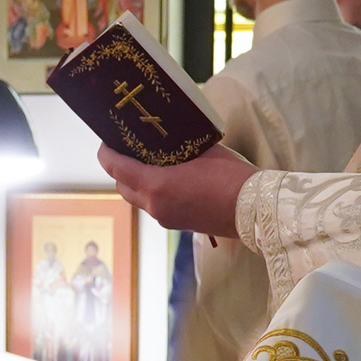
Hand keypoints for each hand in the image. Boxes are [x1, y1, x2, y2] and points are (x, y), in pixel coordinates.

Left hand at [98, 142, 255, 239]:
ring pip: (137, 198)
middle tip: (128, 149)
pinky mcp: (176, 224)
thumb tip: (167, 136)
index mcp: (156, 185)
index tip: (107, 141)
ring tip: (147, 163)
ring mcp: (164, 218)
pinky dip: (151, 192)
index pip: (116, 168)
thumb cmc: (231, 176)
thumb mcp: (202, 151)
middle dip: (120, 168)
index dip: (106, 153)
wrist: (254, 210)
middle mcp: (154, 205)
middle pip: (122, 186)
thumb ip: (178, 145)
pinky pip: (154, 206)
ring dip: (135, 182)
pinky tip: (166, 178)